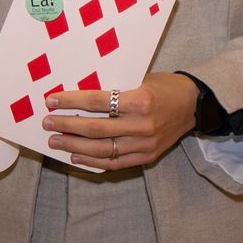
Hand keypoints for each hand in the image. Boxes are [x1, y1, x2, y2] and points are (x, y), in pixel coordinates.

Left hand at [41, 71, 197, 170]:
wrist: (195, 104)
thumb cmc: (165, 86)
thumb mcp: (140, 79)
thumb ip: (115, 89)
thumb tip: (78, 95)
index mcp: (139, 100)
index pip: (97, 101)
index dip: (71, 101)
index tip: (51, 101)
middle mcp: (142, 125)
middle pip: (96, 129)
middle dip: (67, 126)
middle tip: (48, 123)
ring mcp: (145, 144)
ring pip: (102, 150)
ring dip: (75, 146)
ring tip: (56, 141)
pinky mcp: (148, 156)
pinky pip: (115, 163)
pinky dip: (93, 161)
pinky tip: (76, 156)